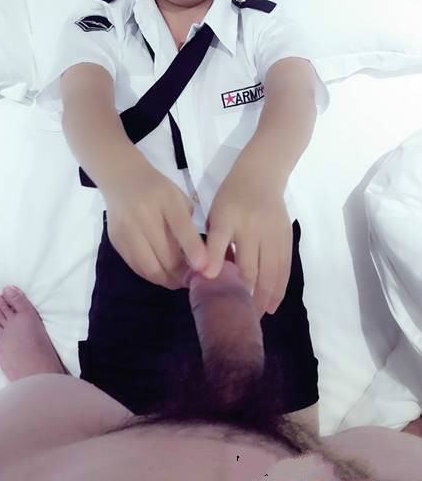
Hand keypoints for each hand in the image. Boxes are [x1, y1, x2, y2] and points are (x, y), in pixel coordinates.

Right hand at [104, 157, 207, 290]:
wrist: (122, 179)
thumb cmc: (157, 189)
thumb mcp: (177, 198)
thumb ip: (188, 224)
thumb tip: (199, 258)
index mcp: (165, 199)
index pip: (181, 227)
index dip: (194, 250)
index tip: (205, 268)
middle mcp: (143, 215)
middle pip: (165, 254)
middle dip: (182, 273)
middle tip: (194, 280)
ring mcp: (127, 230)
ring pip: (150, 267)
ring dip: (168, 279)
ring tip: (180, 282)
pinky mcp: (116, 241)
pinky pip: (137, 267)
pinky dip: (152, 275)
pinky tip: (163, 275)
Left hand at [201, 168, 292, 317]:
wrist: (261, 176)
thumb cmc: (232, 197)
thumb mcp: (215, 215)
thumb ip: (212, 243)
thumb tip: (206, 275)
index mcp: (227, 219)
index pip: (219, 244)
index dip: (215, 267)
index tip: (212, 292)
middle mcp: (252, 227)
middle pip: (251, 267)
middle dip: (245, 295)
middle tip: (239, 318)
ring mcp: (272, 233)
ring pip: (271, 271)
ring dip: (265, 296)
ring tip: (257, 316)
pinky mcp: (286, 237)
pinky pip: (284, 266)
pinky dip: (279, 287)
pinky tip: (273, 303)